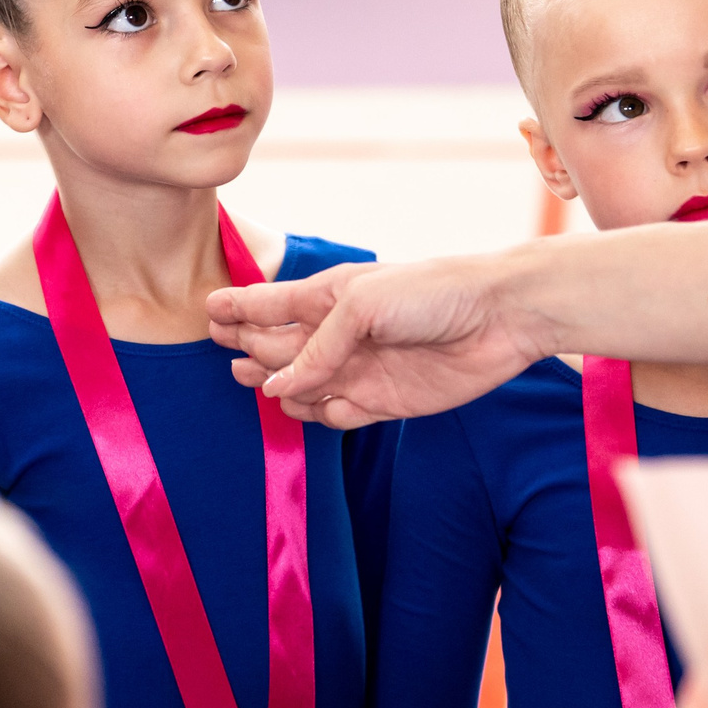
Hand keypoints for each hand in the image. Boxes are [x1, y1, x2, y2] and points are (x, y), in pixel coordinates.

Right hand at [208, 254, 548, 427]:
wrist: (498, 318)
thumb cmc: (431, 292)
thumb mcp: (362, 305)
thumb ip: (316, 346)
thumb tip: (276, 386)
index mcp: (328, 297)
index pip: (269, 303)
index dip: (238, 308)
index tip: (209, 311)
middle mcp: (338, 335)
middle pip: (278, 347)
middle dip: (251, 349)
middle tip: (229, 353)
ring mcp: (359, 369)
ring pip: (302, 386)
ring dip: (282, 387)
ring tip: (259, 382)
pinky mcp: (384, 402)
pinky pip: (338, 416)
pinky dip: (325, 416)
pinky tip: (322, 408)